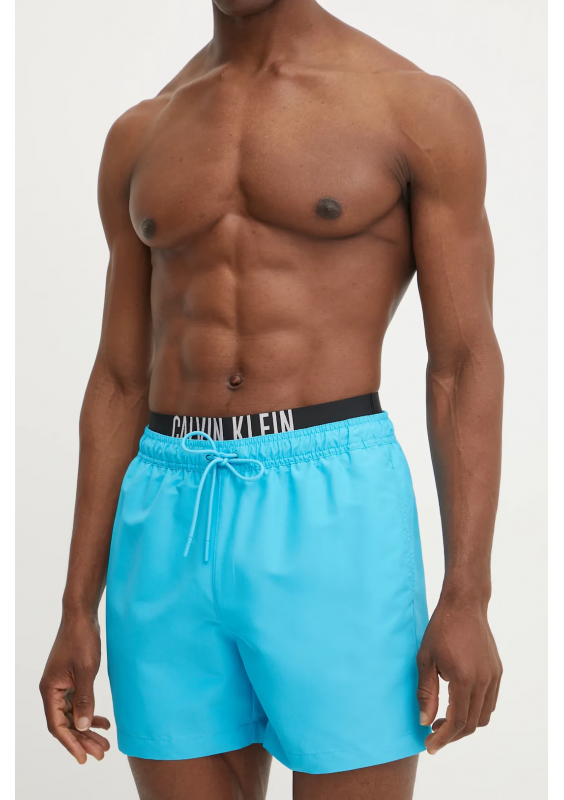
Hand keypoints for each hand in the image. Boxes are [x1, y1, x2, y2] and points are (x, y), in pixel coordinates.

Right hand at [40, 614, 110, 763]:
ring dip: (88, 728)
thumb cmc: (82, 640)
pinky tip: (104, 721)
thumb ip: (85, 699)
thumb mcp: (86, 671)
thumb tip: (83, 727)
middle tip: (101, 753)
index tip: (84, 758)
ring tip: (105, 742)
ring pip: (73, 714)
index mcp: (50, 690)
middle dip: (83, 739)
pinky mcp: (71, 679)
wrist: (81, 616)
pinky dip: (90, 712)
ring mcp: (61, 685)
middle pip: (66, 723)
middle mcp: (52, 690)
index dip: (71, 743)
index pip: (57, 725)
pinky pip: (78, 703)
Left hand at [416, 598, 501, 754]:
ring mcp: (493, 677)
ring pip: (483, 716)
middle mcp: (484, 681)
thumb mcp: (425, 660)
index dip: (443, 738)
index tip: (429, 746)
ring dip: (465, 723)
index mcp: (464, 679)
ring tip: (443, 719)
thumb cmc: (440, 629)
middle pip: (472, 724)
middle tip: (433, 734)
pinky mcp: (497, 671)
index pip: (457, 722)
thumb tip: (424, 721)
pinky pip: (489, 701)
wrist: (464, 605)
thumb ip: (425, 693)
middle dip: (452, 735)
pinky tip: (458, 703)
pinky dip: (475, 710)